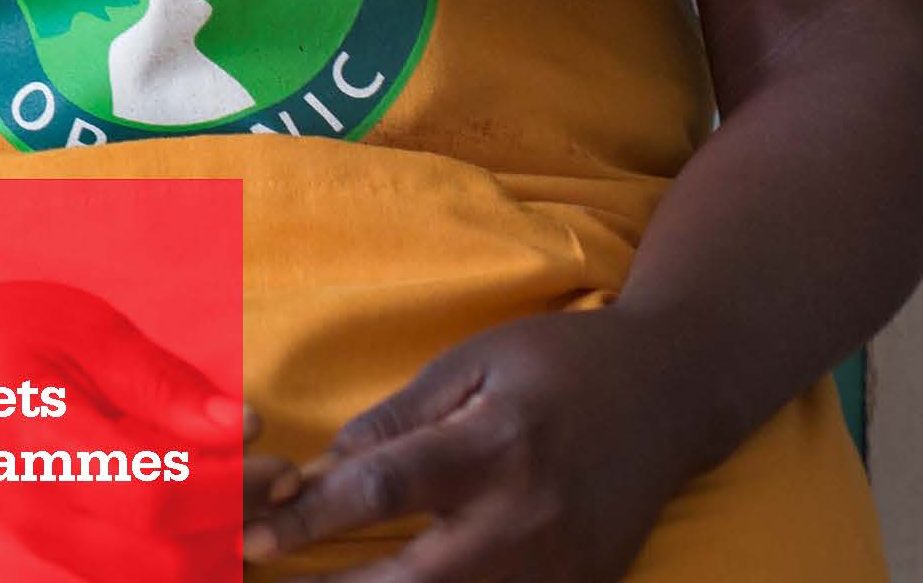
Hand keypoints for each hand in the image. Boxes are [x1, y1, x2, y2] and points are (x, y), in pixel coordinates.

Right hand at [0, 275, 242, 582]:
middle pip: (160, 557)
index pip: (152, 492)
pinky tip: (212, 514)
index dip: (226, 480)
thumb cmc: (4, 333)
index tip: (271, 446)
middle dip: (237, 525)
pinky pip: (133, 578)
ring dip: (217, 551)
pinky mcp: (57, 556)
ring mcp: (45, 545)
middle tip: (282, 479)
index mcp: (43, 442)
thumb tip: (237, 422)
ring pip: (152, 582)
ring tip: (257, 497)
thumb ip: (158, 378)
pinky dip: (185, 557)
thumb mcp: (80, 325)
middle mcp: (41, 512)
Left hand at [240, 307, 701, 579]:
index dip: (309, 518)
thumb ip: (399, 418)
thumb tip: (322, 466)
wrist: (670, 393)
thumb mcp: (474, 362)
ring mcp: (558, 577)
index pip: (384, 492)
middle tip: (264, 580)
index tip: (253, 533)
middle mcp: (527, 524)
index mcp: (496, 446)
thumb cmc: (560, 362)